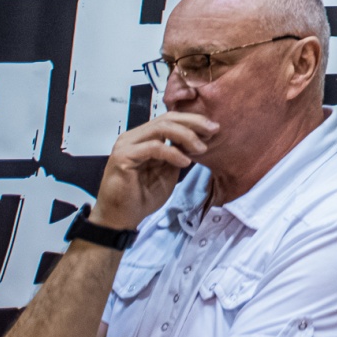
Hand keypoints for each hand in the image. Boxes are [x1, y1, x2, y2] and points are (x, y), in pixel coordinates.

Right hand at [92, 111, 216, 229]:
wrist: (122, 217)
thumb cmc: (143, 195)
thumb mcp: (169, 170)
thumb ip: (179, 152)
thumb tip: (200, 138)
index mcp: (143, 137)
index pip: (170, 119)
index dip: (193, 121)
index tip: (213, 129)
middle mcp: (133, 136)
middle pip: (168, 119)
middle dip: (194, 123)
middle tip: (213, 131)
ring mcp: (126, 145)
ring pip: (162, 128)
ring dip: (186, 136)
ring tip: (201, 149)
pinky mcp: (123, 157)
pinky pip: (154, 147)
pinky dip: (173, 153)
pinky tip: (185, 162)